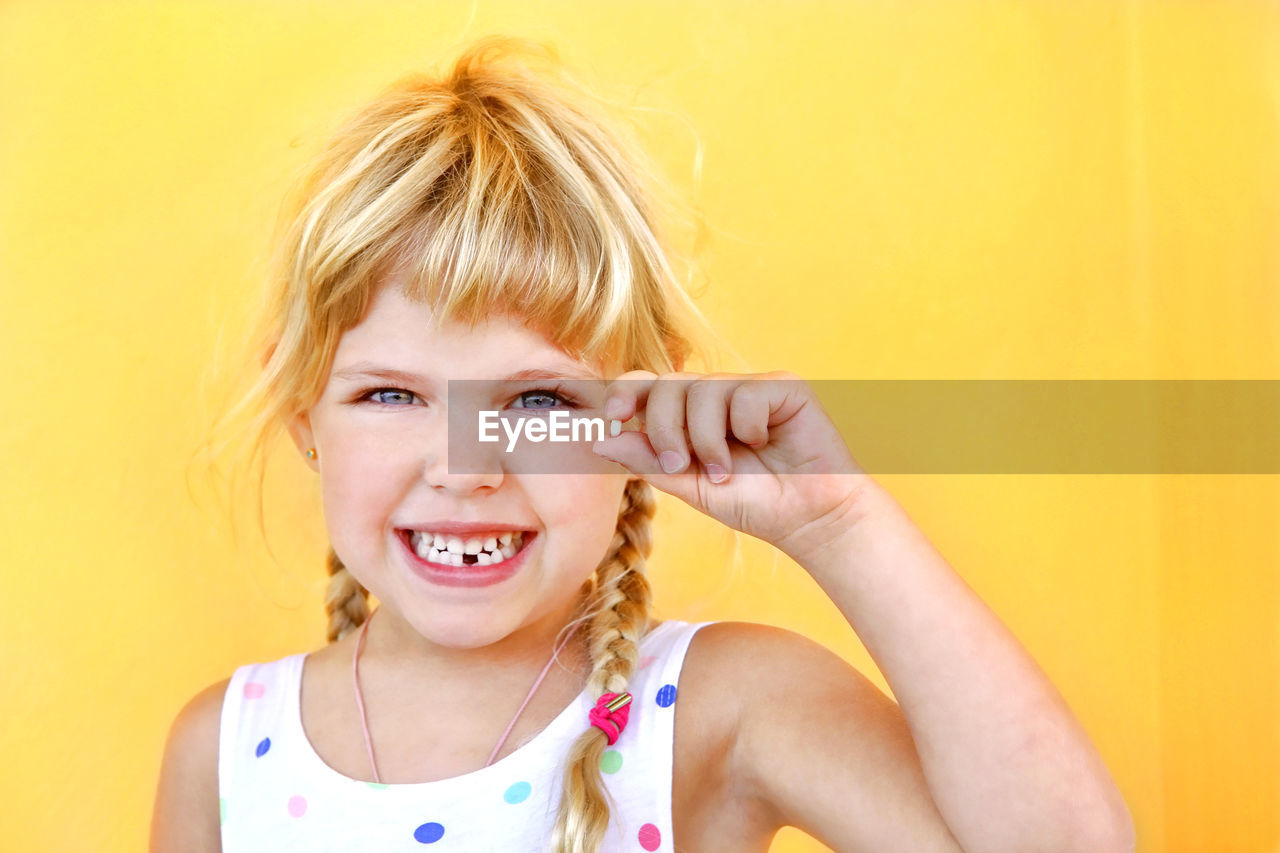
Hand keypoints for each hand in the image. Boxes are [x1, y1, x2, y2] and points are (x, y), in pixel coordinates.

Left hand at [591, 370, 876, 562]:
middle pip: (668, 384)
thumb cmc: (755, 504)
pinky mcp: (784, 387)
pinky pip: (745, 394)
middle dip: (664, 428)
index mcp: (691, 414)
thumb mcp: (692, 486)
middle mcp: (718, 394)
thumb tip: (600, 440)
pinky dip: (747, 428)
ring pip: (703, 389)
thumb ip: (649, 462)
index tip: (613, 418)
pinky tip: (765, 444)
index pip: (649, 385)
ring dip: (707, 438)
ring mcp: (750, 387)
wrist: (809, 520)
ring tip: (727, 470)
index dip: (626, 392)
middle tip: (680, 464)